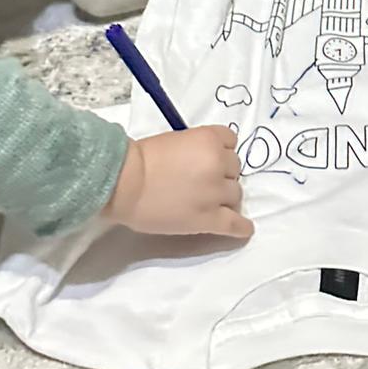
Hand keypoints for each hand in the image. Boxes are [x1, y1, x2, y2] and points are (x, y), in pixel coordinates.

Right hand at [104, 125, 252, 238]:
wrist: (124, 183)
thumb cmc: (141, 159)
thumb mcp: (176, 140)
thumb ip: (196, 149)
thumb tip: (204, 164)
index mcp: (209, 139)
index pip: (231, 142)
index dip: (220, 152)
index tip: (209, 160)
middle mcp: (218, 163)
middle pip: (234, 169)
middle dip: (221, 174)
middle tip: (202, 183)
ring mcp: (216, 192)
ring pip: (236, 194)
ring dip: (225, 198)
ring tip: (209, 204)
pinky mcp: (210, 219)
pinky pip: (235, 224)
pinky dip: (241, 227)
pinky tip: (243, 228)